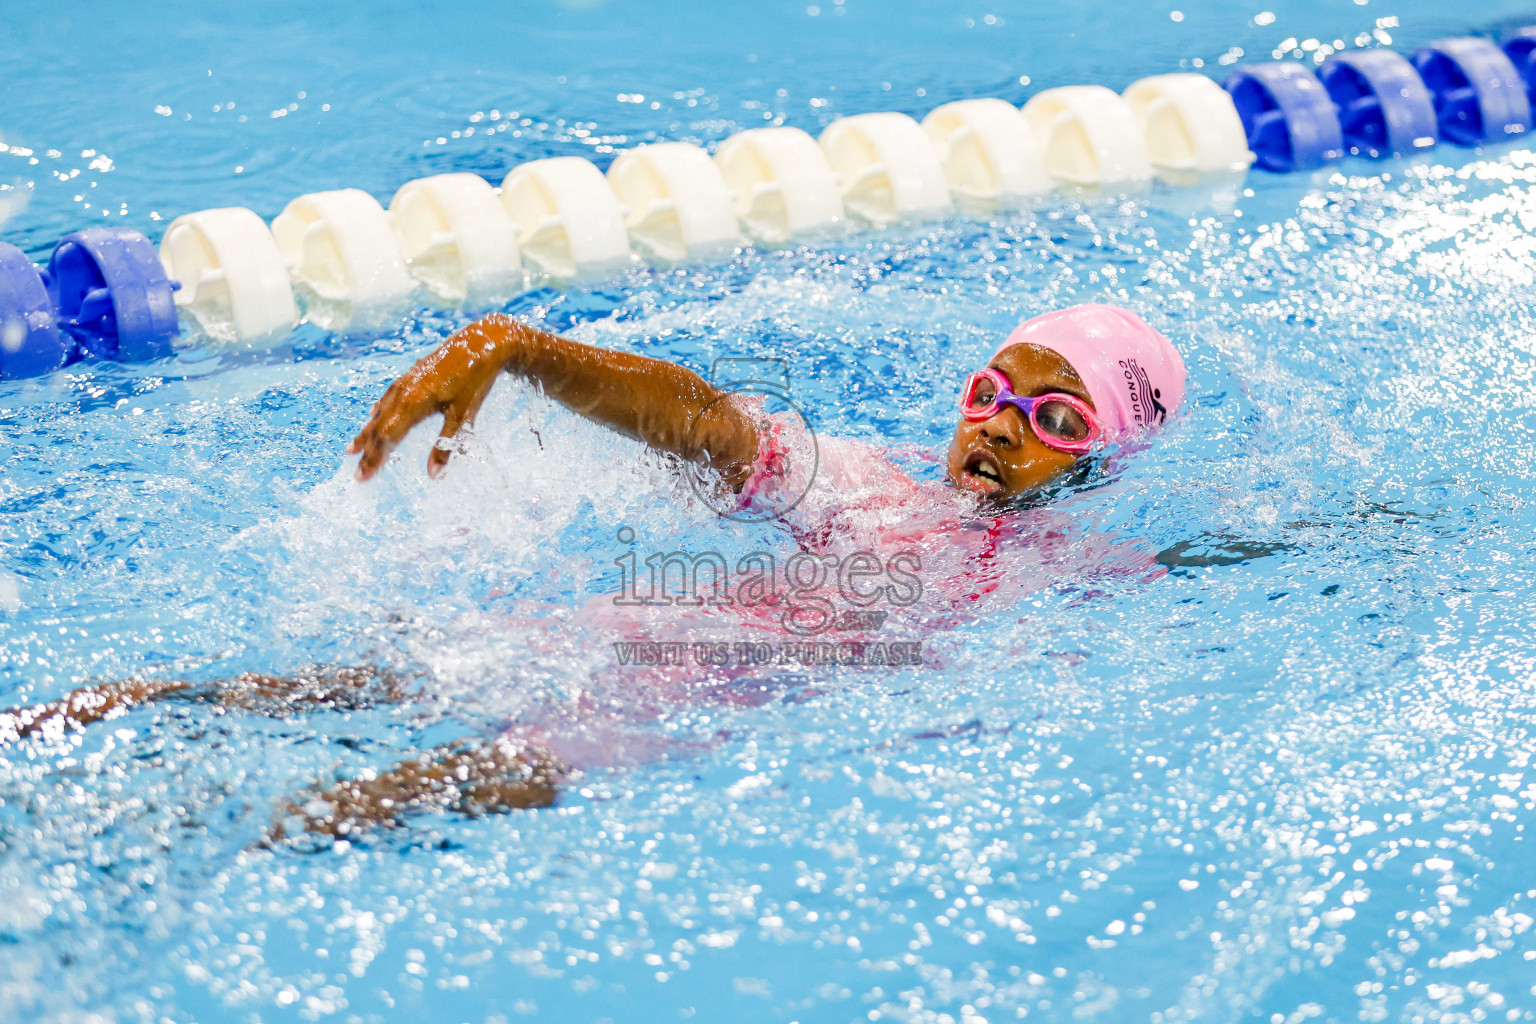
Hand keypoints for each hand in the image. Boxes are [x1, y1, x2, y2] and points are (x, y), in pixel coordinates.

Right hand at [347, 317, 514, 480]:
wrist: (483, 342)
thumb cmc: (475, 380)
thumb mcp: (463, 416)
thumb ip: (447, 445)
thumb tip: (434, 474)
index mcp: (413, 403)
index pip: (387, 438)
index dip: (374, 459)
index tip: (363, 477)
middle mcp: (404, 391)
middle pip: (379, 427)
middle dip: (368, 451)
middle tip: (357, 473)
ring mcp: (406, 381)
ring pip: (381, 411)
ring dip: (368, 432)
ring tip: (353, 448)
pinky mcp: (413, 374)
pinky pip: (389, 395)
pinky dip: (379, 409)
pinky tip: (373, 414)